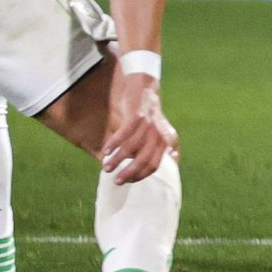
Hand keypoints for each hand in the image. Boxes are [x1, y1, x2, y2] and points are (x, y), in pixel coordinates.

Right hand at [103, 68, 178, 183]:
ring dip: (117, 160)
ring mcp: (149, 125)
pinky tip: (106, 150)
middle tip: (116, 181)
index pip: (154, 165)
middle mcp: (160, 135)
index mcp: (165, 142)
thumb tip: (162, 165)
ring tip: (106, 167)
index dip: (139, 175)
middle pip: (144, 160)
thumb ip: (160, 148)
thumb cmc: (149, 116)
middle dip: (128, 173)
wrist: (146, 90)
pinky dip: (114, 144)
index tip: (126, 181)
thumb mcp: (159, 133)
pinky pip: (124, 134)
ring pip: (131, 148)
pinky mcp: (138, 115)